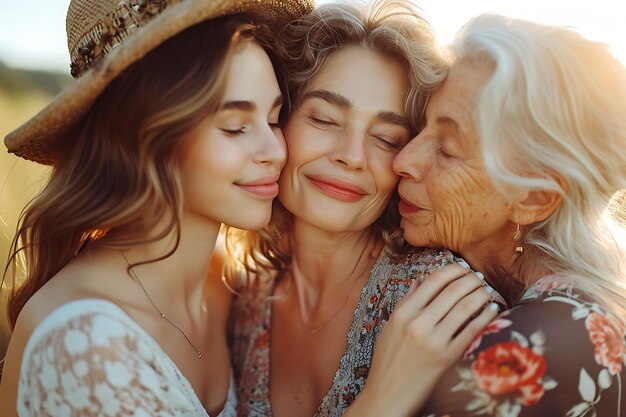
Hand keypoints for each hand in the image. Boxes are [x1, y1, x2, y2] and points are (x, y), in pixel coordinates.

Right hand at [347, 263, 498, 416]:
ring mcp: (434, 341)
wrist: (388, 396)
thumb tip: (420, 282)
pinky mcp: (447, 358)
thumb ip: (406, 303)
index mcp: (402, 313)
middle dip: (471, 279)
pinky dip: (486, 316)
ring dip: (481, 294)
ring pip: (465, 307)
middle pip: (453, 290)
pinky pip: (472, 330)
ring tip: (486, 291)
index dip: (453, 270)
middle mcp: (418, 324)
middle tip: (480, 277)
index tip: (463, 268)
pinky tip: (492, 309)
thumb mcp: (390, 328)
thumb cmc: (387, 362)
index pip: (433, 280)